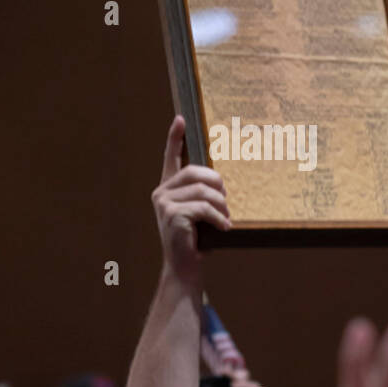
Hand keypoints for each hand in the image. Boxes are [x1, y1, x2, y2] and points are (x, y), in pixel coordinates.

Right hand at [152, 116, 230, 282]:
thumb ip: (202, 194)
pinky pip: (203, 207)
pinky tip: (224, 227)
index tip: (180, 119)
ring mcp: (164, 203)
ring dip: (220, 205)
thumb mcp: (199, 213)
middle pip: (195, 172)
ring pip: (203, 190)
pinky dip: (218, 217)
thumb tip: (220, 182)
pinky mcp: (172, 214)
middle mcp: (161, 193)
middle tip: (226, 201)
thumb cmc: (196, 240)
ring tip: (225, 219)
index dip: (175, 138)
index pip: (170, 158)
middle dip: (217, 184)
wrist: (185, 267)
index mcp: (168, 189)